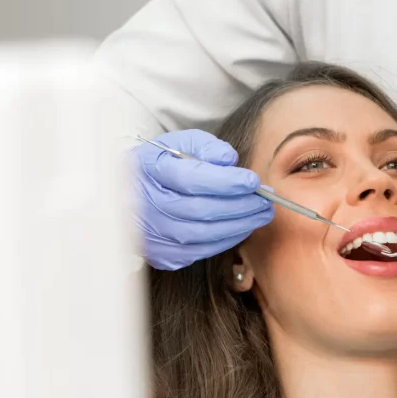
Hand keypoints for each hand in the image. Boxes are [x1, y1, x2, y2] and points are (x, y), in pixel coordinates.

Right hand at [131, 129, 274, 270]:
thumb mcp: (180, 143)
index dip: (226, 182)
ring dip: (239, 225)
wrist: (130, 193)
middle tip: (266, 200)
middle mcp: (149, 205)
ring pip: (203, 234)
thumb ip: (206, 147)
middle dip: (240, 206)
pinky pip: (201, 251)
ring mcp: (154, 233)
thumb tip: (230, 160)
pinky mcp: (163, 254)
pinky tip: (243, 228)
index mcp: (152, 171)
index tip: (253, 181)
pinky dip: (226, 240)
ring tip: (261, 214)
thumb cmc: (162, 164)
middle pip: (201, 210)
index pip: (192, 179)